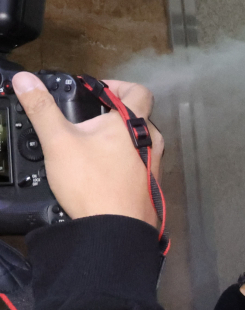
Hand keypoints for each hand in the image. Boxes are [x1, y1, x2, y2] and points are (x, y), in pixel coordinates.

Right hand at [14, 73, 160, 226]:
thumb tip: (25, 80)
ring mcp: (154, 164)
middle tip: (87, 119)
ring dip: (117, 138)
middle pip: (137, 116)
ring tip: (90, 145)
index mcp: (134, 123)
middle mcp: (152, 141)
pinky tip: (100, 170)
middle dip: (112, 114)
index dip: (117, 85)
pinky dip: (122, 160)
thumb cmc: (92, 183)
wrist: (114, 229)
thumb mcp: (59, 141)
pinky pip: (138, 163)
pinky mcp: (150, 184)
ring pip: (138, 141)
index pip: (138, 91)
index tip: (96, 92)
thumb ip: (42, 108)